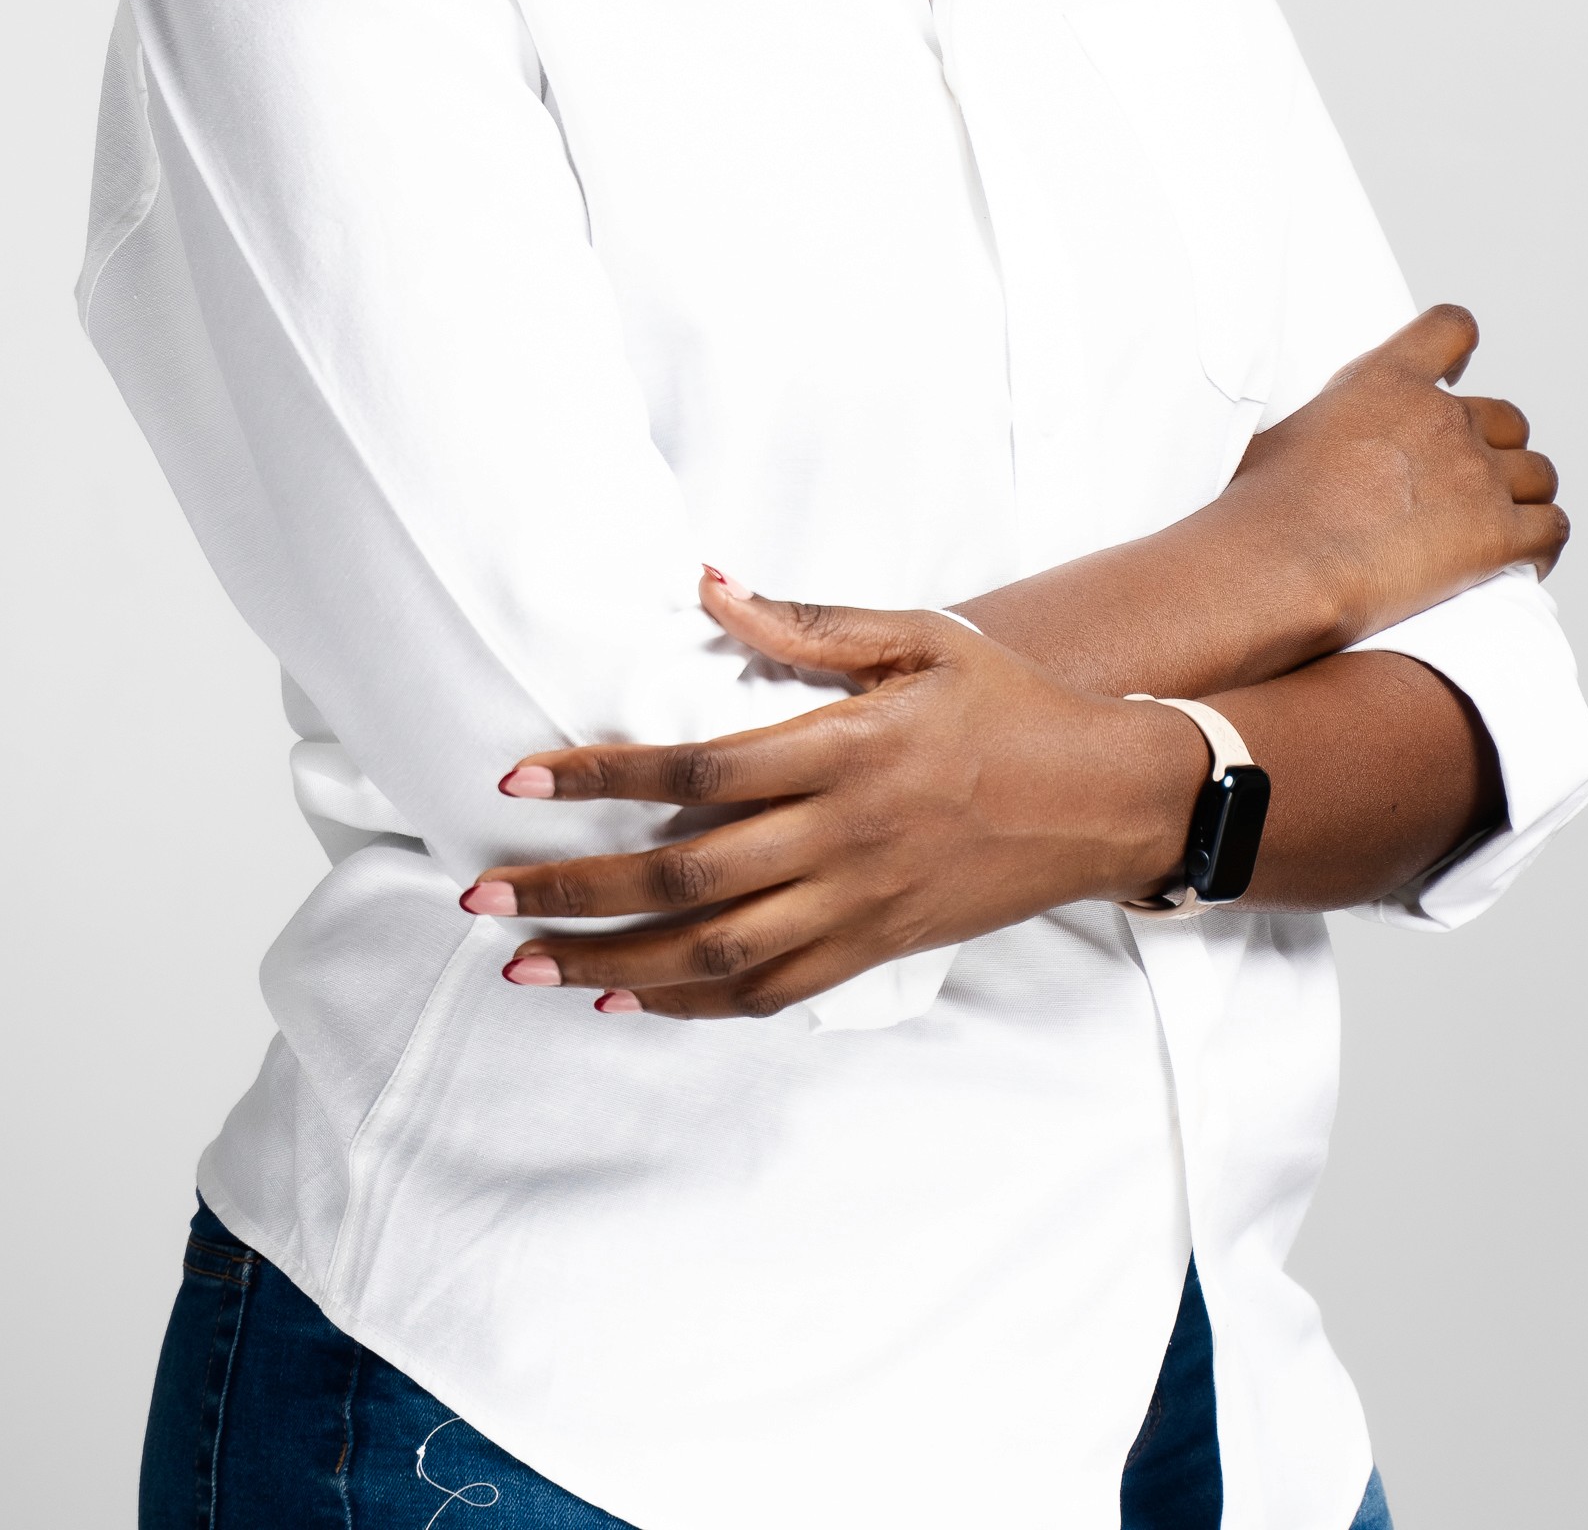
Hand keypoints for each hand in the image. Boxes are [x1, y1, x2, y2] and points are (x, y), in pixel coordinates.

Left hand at [459, 572, 1208, 1020]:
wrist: (1106, 799)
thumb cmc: (1008, 703)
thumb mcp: (920, 637)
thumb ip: (807, 623)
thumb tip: (707, 585)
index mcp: (847, 750)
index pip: (697, 771)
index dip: (600, 777)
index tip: (519, 781)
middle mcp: (845, 838)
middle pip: (685, 876)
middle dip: (574, 889)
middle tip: (481, 893)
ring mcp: (860, 905)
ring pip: (715, 952)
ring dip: (612, 960)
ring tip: (527, 963)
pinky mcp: (877, 949)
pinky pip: (770, 991)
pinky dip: (691, 1002)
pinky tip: (628, 998)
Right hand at [1228, 303, 1566, 647]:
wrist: (1283, 559)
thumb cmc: (1264, 506)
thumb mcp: (1282, 434)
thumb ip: (1318, 427)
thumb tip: (1299, 447)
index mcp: (1387, 381)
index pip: (1449, 330)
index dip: (1461, 347)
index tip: (1459, 369)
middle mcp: (1443, 419)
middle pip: (1507, 418)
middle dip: (1496, 446)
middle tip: (1469, 478)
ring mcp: (1477, 475)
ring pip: (1538, 473)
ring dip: (1526, 495)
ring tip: (1508, 522)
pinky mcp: (1498, 535)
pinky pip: (1551, 529)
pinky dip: (1545, 545)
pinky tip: (1527, 562)